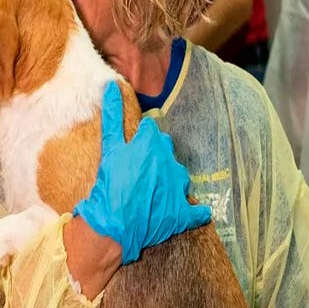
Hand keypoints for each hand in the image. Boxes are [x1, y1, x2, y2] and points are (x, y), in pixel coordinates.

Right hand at [73, 81, 211, 264]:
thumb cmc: (110, 184)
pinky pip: (196, 211)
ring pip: (179, 176)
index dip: (141, 138)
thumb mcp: (109, 147)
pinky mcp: (181, 213)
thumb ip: (112, 115)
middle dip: (156, 155)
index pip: (151, 130)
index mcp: (153, 144)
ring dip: (169, 179)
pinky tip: (199, 213)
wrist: (114, 223)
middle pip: (166, 149)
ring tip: (152, 190)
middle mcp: (169, 162)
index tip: (134, 144)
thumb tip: (110, 84)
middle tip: (139, 167)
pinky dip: (197, 212)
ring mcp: (177, 188)